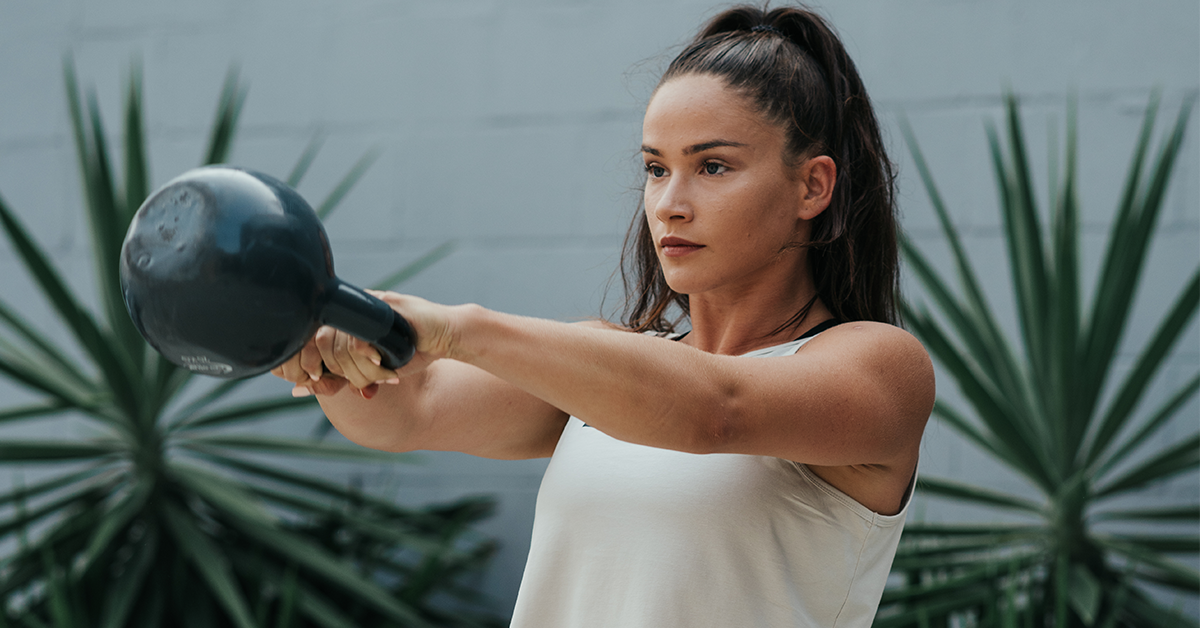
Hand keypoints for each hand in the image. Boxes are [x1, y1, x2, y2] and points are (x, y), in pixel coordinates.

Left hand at [269, 291, 455, 397]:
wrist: (448, 336)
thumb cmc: (413, 352)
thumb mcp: (370, 371)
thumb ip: (339, 377)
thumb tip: (298, 391)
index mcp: (345, 319)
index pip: (310, 339)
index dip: (311, 365)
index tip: (324, 383)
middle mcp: (353, 308)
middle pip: (321, 342)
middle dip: (341, 371)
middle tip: (364, 384)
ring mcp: (368, 304)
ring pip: (339, 342)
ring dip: (359, 369)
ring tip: (381, 374)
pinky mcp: (385, 305)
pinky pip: (361, 334)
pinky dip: (367, 355)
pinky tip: (382, 362)